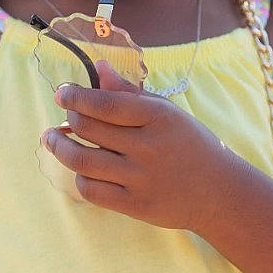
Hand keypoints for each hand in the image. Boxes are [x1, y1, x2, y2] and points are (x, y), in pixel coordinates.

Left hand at [43, 60, 230, 229]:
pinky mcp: (136, 205)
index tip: (62, 93)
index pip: (106, 103)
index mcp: (159, 117)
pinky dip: (79, 176)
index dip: (77, 96)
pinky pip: (92, 190)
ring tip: (52, 139)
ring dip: (60, 147)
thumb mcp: (168, 112)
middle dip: (67, 119)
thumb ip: (131, 92)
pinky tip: (80, 168)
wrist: (219, 193)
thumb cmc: (190, 145)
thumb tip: (99, 67)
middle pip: (89, 129)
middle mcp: (149, 147)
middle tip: (62, 117)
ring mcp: (141, 178)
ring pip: (83, 161)